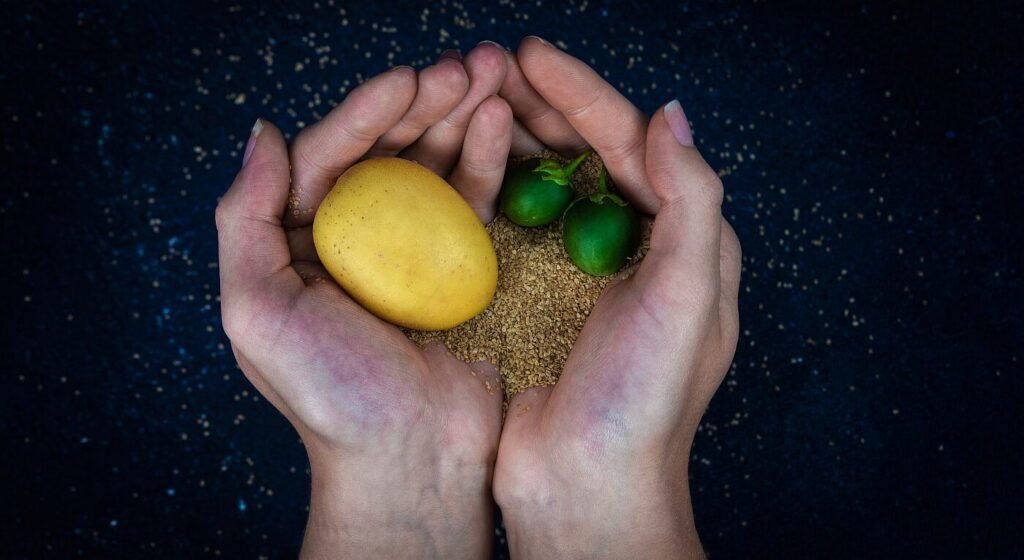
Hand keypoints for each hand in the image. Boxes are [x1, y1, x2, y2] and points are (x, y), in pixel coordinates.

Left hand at [216, 44, 512, 558]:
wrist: (411, 462)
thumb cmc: (332, 398)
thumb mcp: (258, 312)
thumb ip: (245, 220)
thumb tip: (264, 133)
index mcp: (296, 244)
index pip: (327, 157)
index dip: (366, 113)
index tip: (408, 79)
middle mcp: (350, 239)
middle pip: (385, 152)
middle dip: (423, 103)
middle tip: (465, 65)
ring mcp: (405, 251)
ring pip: (430, 165)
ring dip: (459, 116)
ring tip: (491, 75)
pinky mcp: (455, 266)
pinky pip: (468, 199)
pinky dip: (485, 160)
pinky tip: (500, 124)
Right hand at [492, 37, 741, 558]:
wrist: (590, 490)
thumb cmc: (642, 403)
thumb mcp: (685, 299)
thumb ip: (691, 201)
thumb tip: (670, 113)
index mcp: (684, 243)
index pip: (634, 145)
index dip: (583, 94)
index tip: (530, 55)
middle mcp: (640, 250)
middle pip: (591, 155)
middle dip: (544, 105)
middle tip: (492, 62)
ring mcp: (586, 273)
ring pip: (550, 182)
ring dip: (514, 136)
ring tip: (472, 95)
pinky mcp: (541, 298)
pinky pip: (517, 225)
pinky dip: (491, 187)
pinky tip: (461, 164)